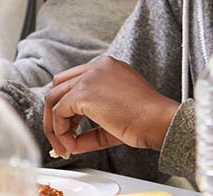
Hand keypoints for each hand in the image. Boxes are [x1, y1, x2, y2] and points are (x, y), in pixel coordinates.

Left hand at [43, 56, 179, 157]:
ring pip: (54, 99)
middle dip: (55, 114)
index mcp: (107, 67)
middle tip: (61, 138)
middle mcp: (97, 67)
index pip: (75, 81)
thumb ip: (92, 127)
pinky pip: (59, 113)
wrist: (159, 121)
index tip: (70, 127)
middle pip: (59, 86)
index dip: (68, 107)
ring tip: (63, 146)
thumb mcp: (114, 119)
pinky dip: (60, 131)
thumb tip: (72, 142)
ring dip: (54, 125)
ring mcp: (89, 77)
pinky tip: (72, 145)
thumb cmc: (147, 121)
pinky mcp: (84, 92)